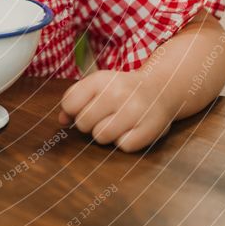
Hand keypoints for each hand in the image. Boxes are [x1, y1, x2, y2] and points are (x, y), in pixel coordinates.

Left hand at [58, 70, 176, 151]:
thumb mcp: (98, 85)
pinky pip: (123, 146)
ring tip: (116, 124)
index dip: (73, 111)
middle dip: (88, 124)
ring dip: (105, 134)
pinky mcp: (150, 128)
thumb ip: (75, 99)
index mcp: (101, 79)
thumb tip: (62, 120)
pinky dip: (125, 141)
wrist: (162, 87)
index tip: (84, 108)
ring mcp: (135, 110)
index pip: (69, 103)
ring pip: (101, 136)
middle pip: (83, 122)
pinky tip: (131, 129)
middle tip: (102, 118)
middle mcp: (117, 92)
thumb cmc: (121, 89)